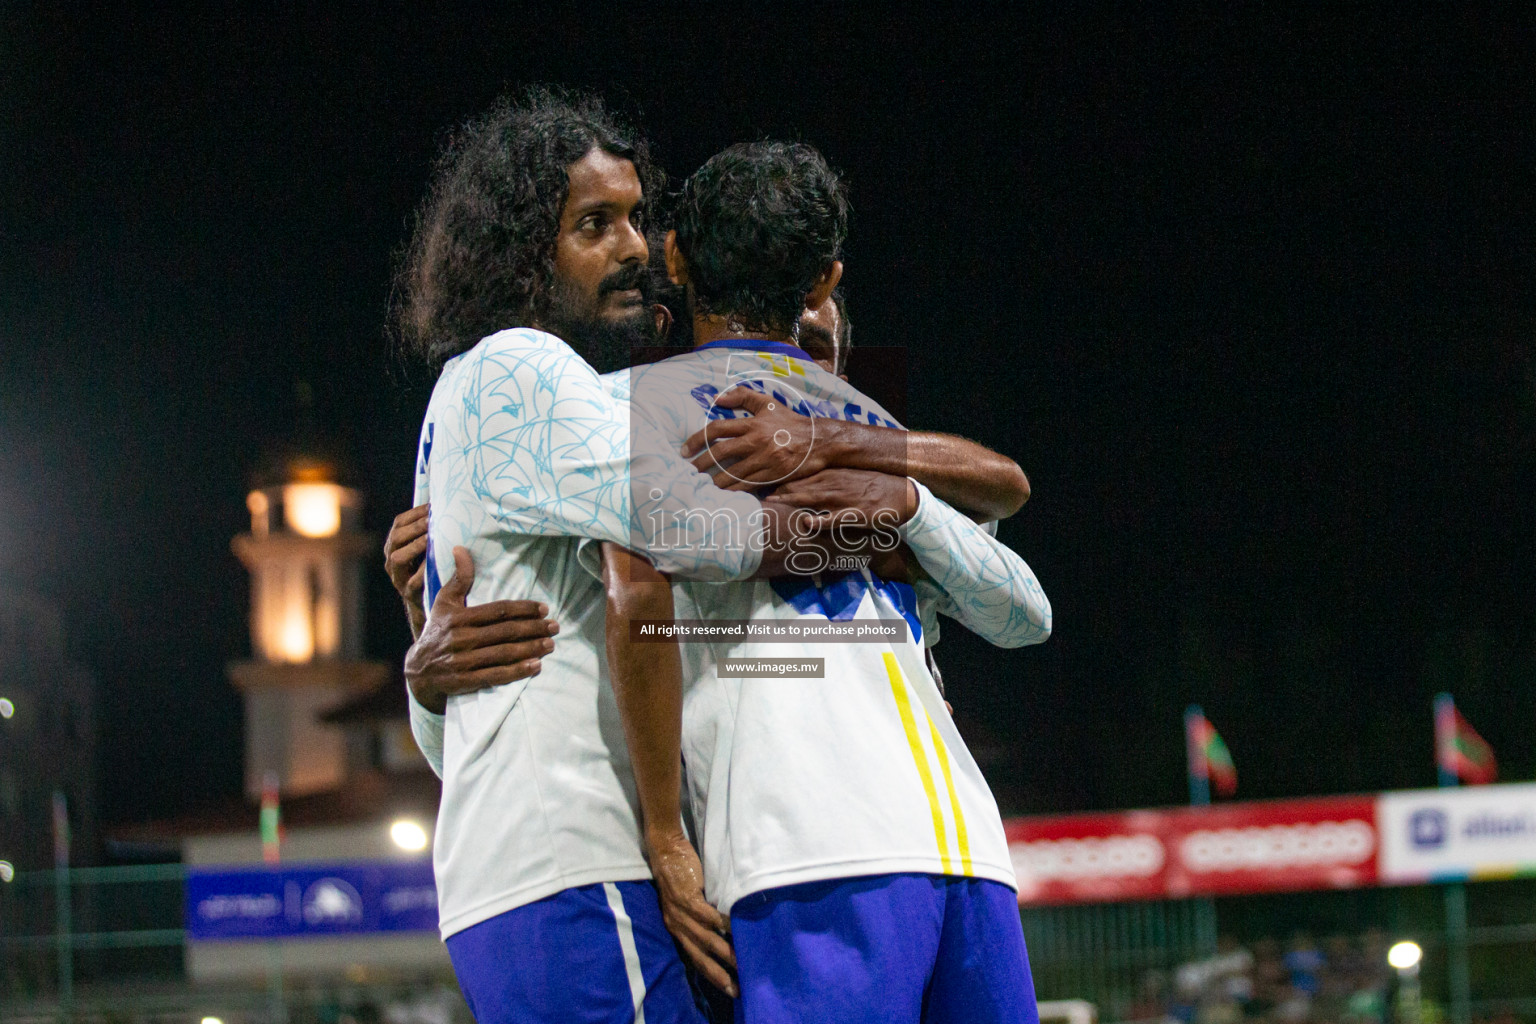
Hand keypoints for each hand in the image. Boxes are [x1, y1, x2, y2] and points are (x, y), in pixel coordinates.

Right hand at [384, 504, 428, 620]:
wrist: (427, 604)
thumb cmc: (429, 570)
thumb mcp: (426, 550)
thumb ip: (429, 532)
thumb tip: (446, 505)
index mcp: (395, 546)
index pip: (398, 523)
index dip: (414, 513)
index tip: (432, 506)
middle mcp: (392, 560)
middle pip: (395, 538)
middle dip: (415, 527)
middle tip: (433, 521)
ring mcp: (398, 577)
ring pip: (397, 558)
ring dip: (415, 546)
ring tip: (431, 539)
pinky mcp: (409, 593)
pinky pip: (413, 581)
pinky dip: (422, 571)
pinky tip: (434, 562)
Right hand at [405, 547, 558, 714]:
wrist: (417, 671)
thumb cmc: (437, 631)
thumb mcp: (443, 603)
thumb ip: (458, 579)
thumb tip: (460, 549)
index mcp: (458, 617)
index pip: (498, 611)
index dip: (523, 609)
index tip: (543, 609)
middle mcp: (460, 638)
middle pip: (504, 632)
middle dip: (533, 629)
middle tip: (555, 627)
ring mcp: (462, 661)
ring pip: (503, 653)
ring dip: (530, 649)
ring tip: (550, 644)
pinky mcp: (464, 681)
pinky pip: (495, 676)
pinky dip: (517, 672)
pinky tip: (536, 666)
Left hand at [646, 827, 736, 997]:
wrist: (666, 848)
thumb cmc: (678, 873)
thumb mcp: (683, 902)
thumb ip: (697, 917)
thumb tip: (721, 930)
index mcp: (675, 927)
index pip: (694, 957)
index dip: (710, 973)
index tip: (728, 986)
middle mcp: (675, 924)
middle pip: (699, 954)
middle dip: (717, 972)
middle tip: (737, 986)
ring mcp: (680, 911)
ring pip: (704, 938)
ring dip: (723, 951)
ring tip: (741, 961)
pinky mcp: (687, 896)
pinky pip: (706, 915)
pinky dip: (720, 924)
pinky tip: (733, 930)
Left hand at [682, 388, 830, 489]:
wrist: (818, 441)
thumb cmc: (790, 422)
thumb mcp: (768, 404)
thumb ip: (743, 397)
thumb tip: (716, 398)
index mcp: (753, 423)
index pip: (717, 429)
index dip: (697, 439)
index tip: (685, 449)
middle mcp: (757, 441)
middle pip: (720, 453)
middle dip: (701, 463)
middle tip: (689, 470)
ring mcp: (765, 459)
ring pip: (732, 473)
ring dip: (714, 480)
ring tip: (703, 484)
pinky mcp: (773, 474)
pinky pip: (747, 484)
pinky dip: (733, 490)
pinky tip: (723, 492)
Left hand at [764, 468, 917, 524]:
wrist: (901, 494)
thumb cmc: (871, 486)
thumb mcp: (846, 478)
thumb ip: (822, 480)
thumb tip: (797, 485)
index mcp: (829, 474)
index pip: (797, 475)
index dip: (776, 480)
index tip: (757, 483)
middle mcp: (832, 484)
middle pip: (798, 486)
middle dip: (776, 492)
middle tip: (754, 497)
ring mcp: (843, 499)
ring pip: (812, 498)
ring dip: (791, 501)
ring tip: (770, 505)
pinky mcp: (855, 514)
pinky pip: (834, 519)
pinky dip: (820, 520)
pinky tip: (807, 522)